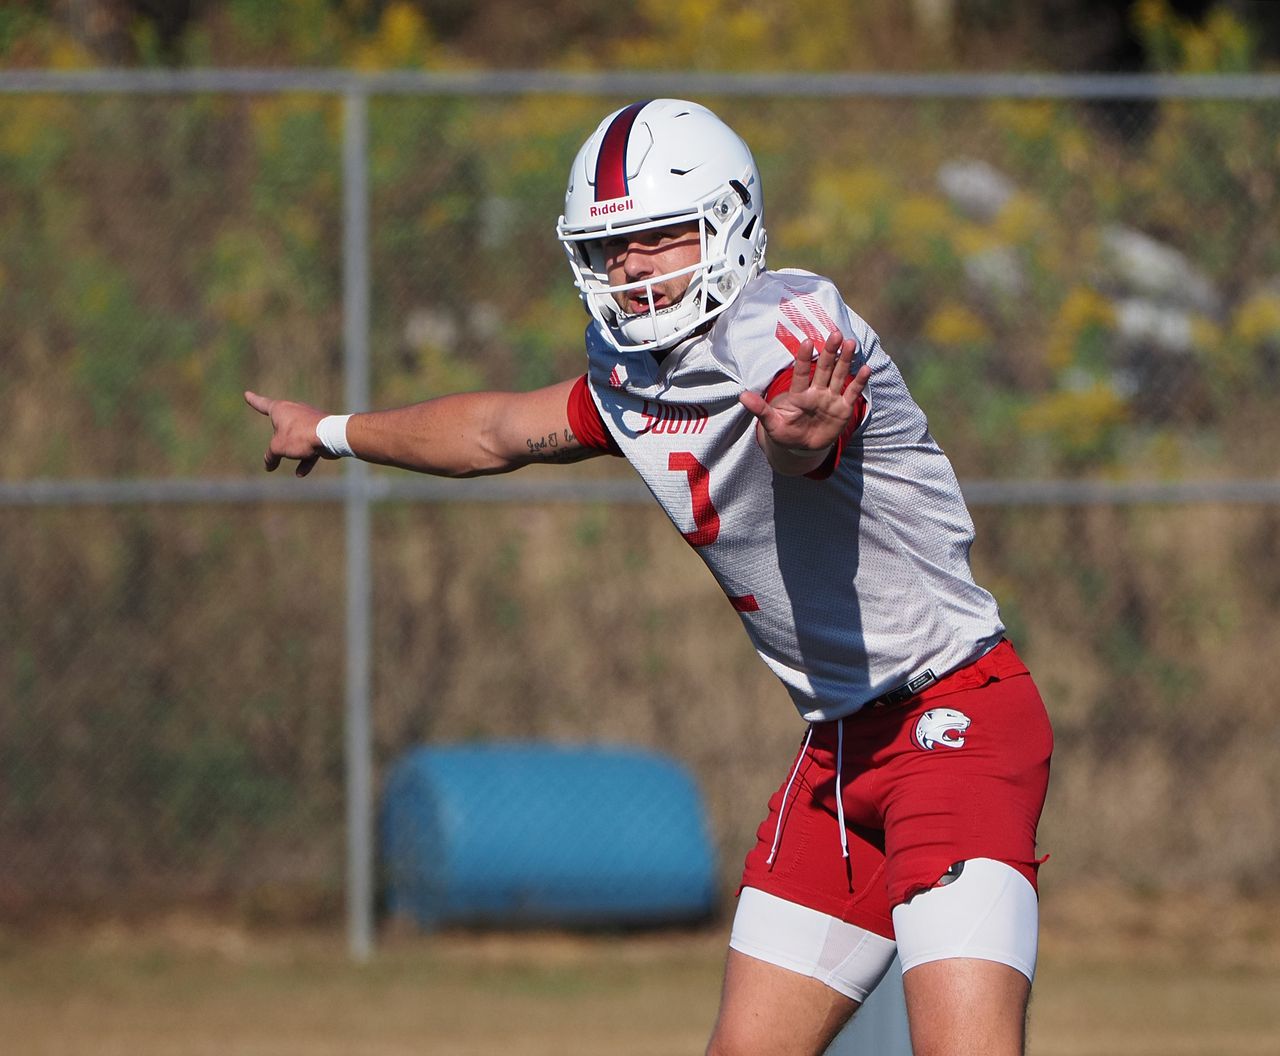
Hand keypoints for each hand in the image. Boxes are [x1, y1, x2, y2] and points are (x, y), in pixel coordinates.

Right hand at [243, 390, 331, 476]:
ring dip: (294, 452)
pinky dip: (305, 459)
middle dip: (280, 436)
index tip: (247, 394)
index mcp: (281, 409)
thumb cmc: (300, 436)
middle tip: (277, 442)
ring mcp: (309, 421)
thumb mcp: (278, 448)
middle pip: (282, 424)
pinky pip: (309, 446)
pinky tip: (301, 473)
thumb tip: (268, 465)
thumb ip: (271, 456)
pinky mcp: (320, 431)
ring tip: (295, 469)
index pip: (262, 404)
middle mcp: (295, 411)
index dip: (254, 400)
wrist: (330, 436)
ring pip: (297, 438)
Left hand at [739, 329, 869, 464]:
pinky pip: (852, 393)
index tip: (806, 342)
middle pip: (823, 368)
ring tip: (850, 343)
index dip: (803, 359)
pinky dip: (858, 382)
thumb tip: (742, 397)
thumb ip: (760, 410)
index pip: (801, 373)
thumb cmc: (785, 433)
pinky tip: (865, 369)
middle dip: (829, 352)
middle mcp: (816, 392)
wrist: (801, 447)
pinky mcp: (842, 409)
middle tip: (835, 334)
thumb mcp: (772, 424)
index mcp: (798, 395)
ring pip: (838, 375)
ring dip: (845, 360)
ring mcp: (830, 399)